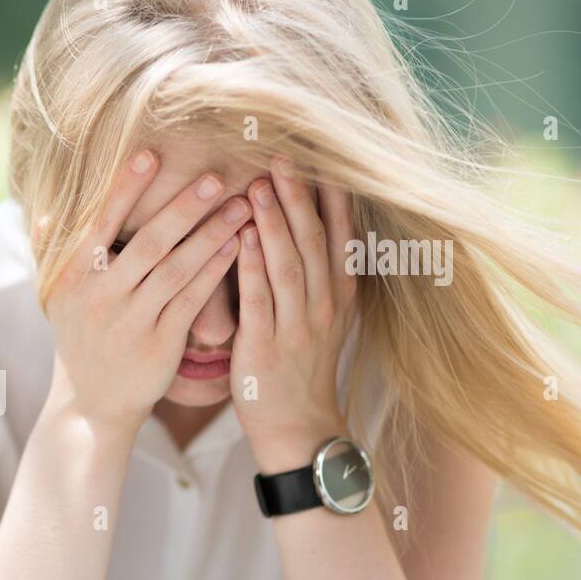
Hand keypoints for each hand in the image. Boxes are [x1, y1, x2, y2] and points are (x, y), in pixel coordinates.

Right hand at [40, 149, 251, 439]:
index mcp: (72, 279)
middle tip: (216, 177)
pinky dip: (215, 272)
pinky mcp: (158, 345)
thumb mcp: (57, 299)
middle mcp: (98, 298)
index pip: (99, 225)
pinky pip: (191, 301)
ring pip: (176, 271)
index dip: (124, 190)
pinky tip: (237, 247)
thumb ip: (52, 254)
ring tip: (242, 207)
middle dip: (183, 208)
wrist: (91, 404)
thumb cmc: (79, 340)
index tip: (150, 154)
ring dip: (211, 236)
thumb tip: (46, 212)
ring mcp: (130, 323)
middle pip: (147, 244)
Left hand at [230, 156, 357, 471]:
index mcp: (340, 292)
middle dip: (299, 195)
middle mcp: (325, 304)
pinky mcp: (267, 346)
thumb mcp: (322, 315)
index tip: (319, 153)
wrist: (298, 426)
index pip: (341, 232)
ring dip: (274, 222)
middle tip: (282, 154)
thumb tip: (305, 219)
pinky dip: (251, 265)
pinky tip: (240, 236)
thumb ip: (316, 271)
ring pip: (289, 263)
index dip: (330, 193)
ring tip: (259, 183)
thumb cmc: (300, 364)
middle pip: (314, 239)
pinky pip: (259, 299)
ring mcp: (299, 325)